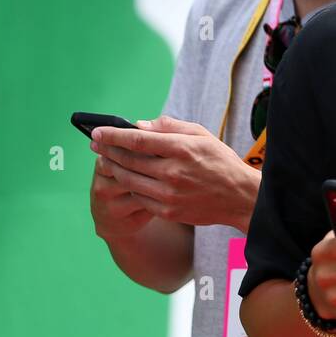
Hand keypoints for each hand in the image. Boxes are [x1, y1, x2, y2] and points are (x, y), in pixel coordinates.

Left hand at [90, 114, 260, 230]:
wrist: (240, 198)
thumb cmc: (221, 162)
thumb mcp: (202, 135)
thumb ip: (170, 127)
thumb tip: (140, 125)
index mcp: (182, 149)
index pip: (138, 140)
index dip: (113, 135)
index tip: (97, 132)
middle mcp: (173, 172)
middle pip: (129, 160)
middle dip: (107, 150)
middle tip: (95, 144)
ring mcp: (169, 195)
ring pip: (129, 180)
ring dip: (114, 169)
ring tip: (106, 160)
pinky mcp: (168, 212)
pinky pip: (140, 198)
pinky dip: (131, 187)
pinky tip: (128, 179)